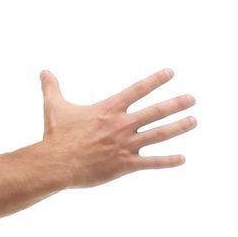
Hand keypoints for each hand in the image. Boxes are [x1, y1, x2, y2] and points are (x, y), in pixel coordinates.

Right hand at [38, 67, 197, 188]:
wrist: (56, 163)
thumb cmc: (55, 136)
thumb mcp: (53, 107)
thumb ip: (52, 88)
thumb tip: (43, 71)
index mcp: (109, 109)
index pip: (138, 89)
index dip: (156, 80)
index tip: (171, 73)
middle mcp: (122, 124)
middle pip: (156, 111)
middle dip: (176, 104)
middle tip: (192, 98)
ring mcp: (126, 144)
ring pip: (159, 134)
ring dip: (179, 127)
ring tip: (193, 121)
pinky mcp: (125, 164)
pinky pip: (151, 162)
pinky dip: (168, 161)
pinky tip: (182, 159)